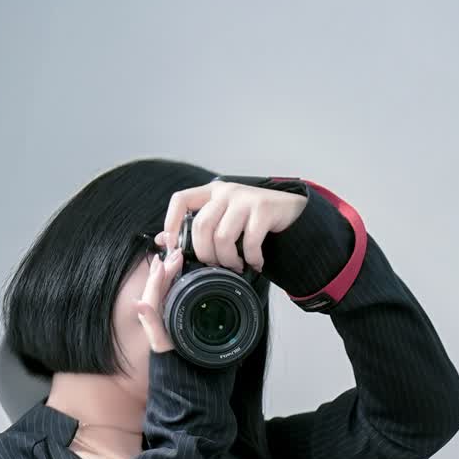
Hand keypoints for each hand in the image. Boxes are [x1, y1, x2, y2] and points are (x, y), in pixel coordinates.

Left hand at [133, 241, 187, 353]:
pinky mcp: (168, 312)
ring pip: (163, 286)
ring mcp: (161, 311)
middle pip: (158, 284)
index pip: (153, 289)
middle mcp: (153, 310)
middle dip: (166, 268)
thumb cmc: (169, 355)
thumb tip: (138, 303)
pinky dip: (172, 280)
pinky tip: (177, 274)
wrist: (175, 367)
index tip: (166, 260)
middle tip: (176, 254)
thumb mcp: (160, 341)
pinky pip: (168, 292)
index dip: (158, 274)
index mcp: (150, 314)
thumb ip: (150, 322)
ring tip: (176, 258)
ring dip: (169, 271)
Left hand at [154, 179, 307, 275]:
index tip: (174, 246)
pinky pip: (249, 242)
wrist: (294, 214)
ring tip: (236, 266)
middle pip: (200, 226)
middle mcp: (226, 192)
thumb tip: (164, 240)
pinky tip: (256, 263)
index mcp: (212, 193)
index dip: (172, 223)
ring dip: (228, 260)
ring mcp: (245, 199)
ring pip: (222, 236)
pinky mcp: (264, 209)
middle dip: (206, 254)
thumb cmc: (256, 222)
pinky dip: (251, 259)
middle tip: (216, 266)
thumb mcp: (225, 221)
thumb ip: (199, 228)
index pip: (181, 200)